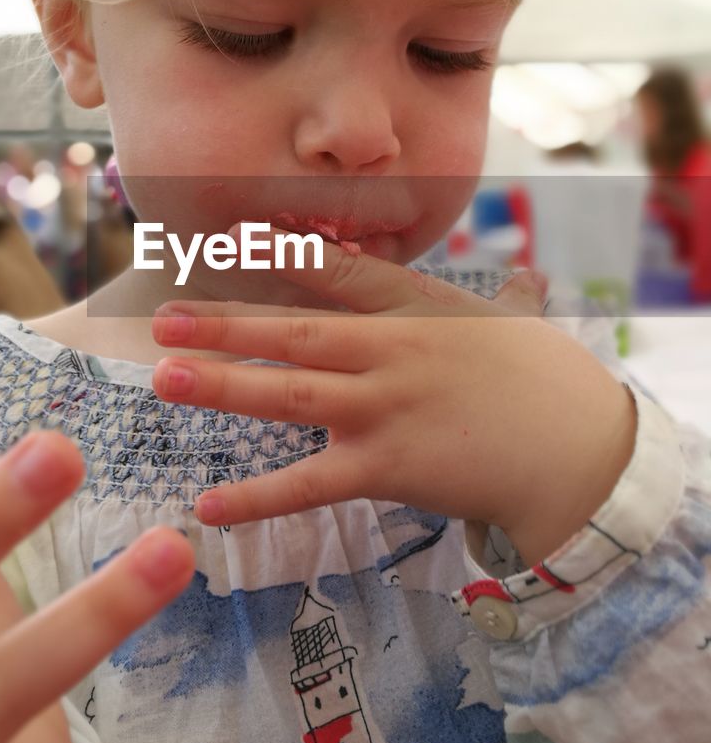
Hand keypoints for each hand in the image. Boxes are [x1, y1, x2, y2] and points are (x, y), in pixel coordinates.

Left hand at [150, 230, 636, 564]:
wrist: (581, 453)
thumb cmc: (548, 383)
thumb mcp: (521, 328)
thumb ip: (510, 299)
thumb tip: (532, 278)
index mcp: (416, 309)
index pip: (339, 272)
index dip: (280, 252)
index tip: (227, 238)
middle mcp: (391, 351)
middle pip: (293, 331)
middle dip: (223, 324)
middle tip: (161, 320)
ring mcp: (384, 408)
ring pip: (289, 393)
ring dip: (223, 384)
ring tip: (165, 379)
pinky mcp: (386, 468)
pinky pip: (309, 483)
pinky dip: (258, 497)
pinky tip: (209, 505)